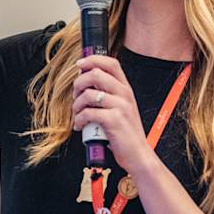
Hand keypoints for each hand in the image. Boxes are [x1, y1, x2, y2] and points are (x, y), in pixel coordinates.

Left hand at [72, 55, 153, 172]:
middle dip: (78, 84)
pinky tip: (80, 126)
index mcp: (126, 89)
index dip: (92, 59)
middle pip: (95, 74)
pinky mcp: (113, 120)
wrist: (137, 154)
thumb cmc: (125, 133)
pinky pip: (87, 113)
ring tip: (77, 114)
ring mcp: (120, 107)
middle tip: (76, 96)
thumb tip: (86, 83)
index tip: (80, 64)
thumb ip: (109, 94)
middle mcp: (124, 94)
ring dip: (76, 104)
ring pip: (88, 94)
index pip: (111, 63)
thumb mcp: (122, 108)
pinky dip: (78, 120)